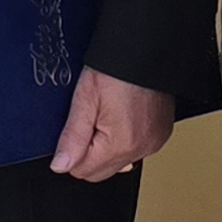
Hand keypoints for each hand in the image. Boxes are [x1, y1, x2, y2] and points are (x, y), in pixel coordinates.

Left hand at [50, 69, 174, 180]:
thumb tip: (61, 165)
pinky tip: (123, 116)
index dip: (73, 152)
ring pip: (119, 162)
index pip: (83, 171)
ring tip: (110, 114)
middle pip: (102, 171)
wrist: (144, 49)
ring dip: (109, 146)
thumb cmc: (116, 68)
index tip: (79, 126)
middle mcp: (142, 148)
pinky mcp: (161, 135)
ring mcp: (154, 142)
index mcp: (121, 143)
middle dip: (91, 152)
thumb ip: (72, 137)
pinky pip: (135, 149)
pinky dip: (126, 138)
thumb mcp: (85, 99)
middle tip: (93, 118)